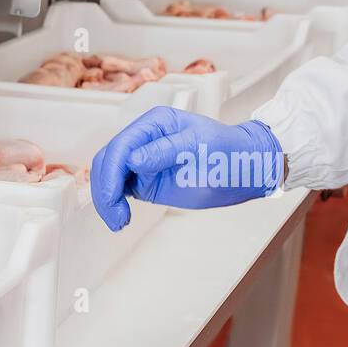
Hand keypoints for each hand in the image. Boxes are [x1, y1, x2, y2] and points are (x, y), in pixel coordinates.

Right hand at [90, 107, 283, 230]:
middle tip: (116, 216)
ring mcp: (140, 161)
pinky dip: (114, 205)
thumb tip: (133, 159)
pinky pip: (118, 190)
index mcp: (154, 124)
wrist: (242, 170)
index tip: (112, 197)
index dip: (112, 172)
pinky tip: (121, 218)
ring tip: (120, 221)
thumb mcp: (198, 148)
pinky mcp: (143, 180)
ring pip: (107, 177)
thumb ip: (164, 151)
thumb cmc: (228, 153)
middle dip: (105, 189)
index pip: (121, 146)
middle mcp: (142, 140)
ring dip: (107, 200)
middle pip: (107, 161)